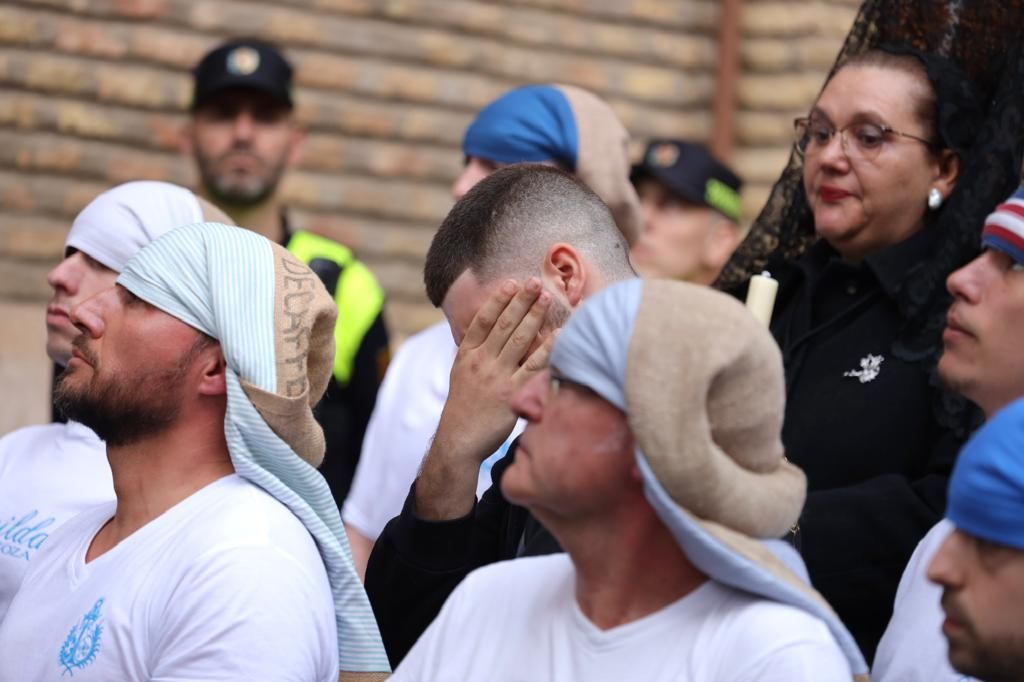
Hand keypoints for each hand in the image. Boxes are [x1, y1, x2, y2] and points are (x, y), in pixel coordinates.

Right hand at [415, 278, 554, 519]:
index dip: (497, 301)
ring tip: (546, 298)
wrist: (459, 440)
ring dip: (534, 316)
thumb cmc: (464, 407)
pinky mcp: (513, 394)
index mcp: (466, 356)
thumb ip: (475, 352)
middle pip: (503, 325)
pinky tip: (560, 334)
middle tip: (535, 282)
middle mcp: (480, 363)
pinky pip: (534, 366)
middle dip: (520, 301)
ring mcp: (496, 377)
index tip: (511, 284)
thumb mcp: (460, 374)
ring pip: (518, 340)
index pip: (482, 321)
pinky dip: (548, 348)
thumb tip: (488, 329)